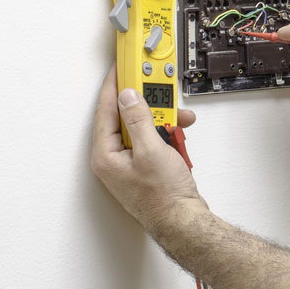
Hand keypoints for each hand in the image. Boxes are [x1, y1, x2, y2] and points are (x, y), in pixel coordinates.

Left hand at [91, 65, 205, 230]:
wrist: (183, 220)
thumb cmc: (163, 197)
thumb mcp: (152, 150)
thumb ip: (139, 119)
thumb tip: (129, 97)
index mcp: (105, 155)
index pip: (105, 110)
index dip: (114, 86)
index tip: (121, 68)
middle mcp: (114, 158)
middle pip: (127, 117)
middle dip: (149, 105)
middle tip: (159, 92)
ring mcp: (130, 162)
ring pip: (144, 127)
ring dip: (163, 121)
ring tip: (178, 121)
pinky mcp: (146, 165)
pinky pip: (154, 139)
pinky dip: (168, 133)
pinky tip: (179, 135)